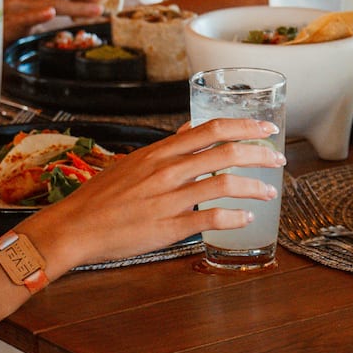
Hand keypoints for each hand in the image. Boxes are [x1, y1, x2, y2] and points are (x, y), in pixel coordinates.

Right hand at [24, 119, 285, 266]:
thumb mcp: (133, 162)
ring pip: (223, 183)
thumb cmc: (102, 198)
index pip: (210, 129)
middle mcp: (167, 170)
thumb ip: (166, 149)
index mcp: (159, 152)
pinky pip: (209, 218)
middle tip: (278, 158)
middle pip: (225, 151)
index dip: (244, 126)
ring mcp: (168, 198)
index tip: (266, 129)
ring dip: (253, 186)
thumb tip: (190, 131)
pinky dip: (233, 217)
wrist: (74, 227)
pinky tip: (245, 218)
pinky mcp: (168, 226)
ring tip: (268, 192)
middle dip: (259, 153)